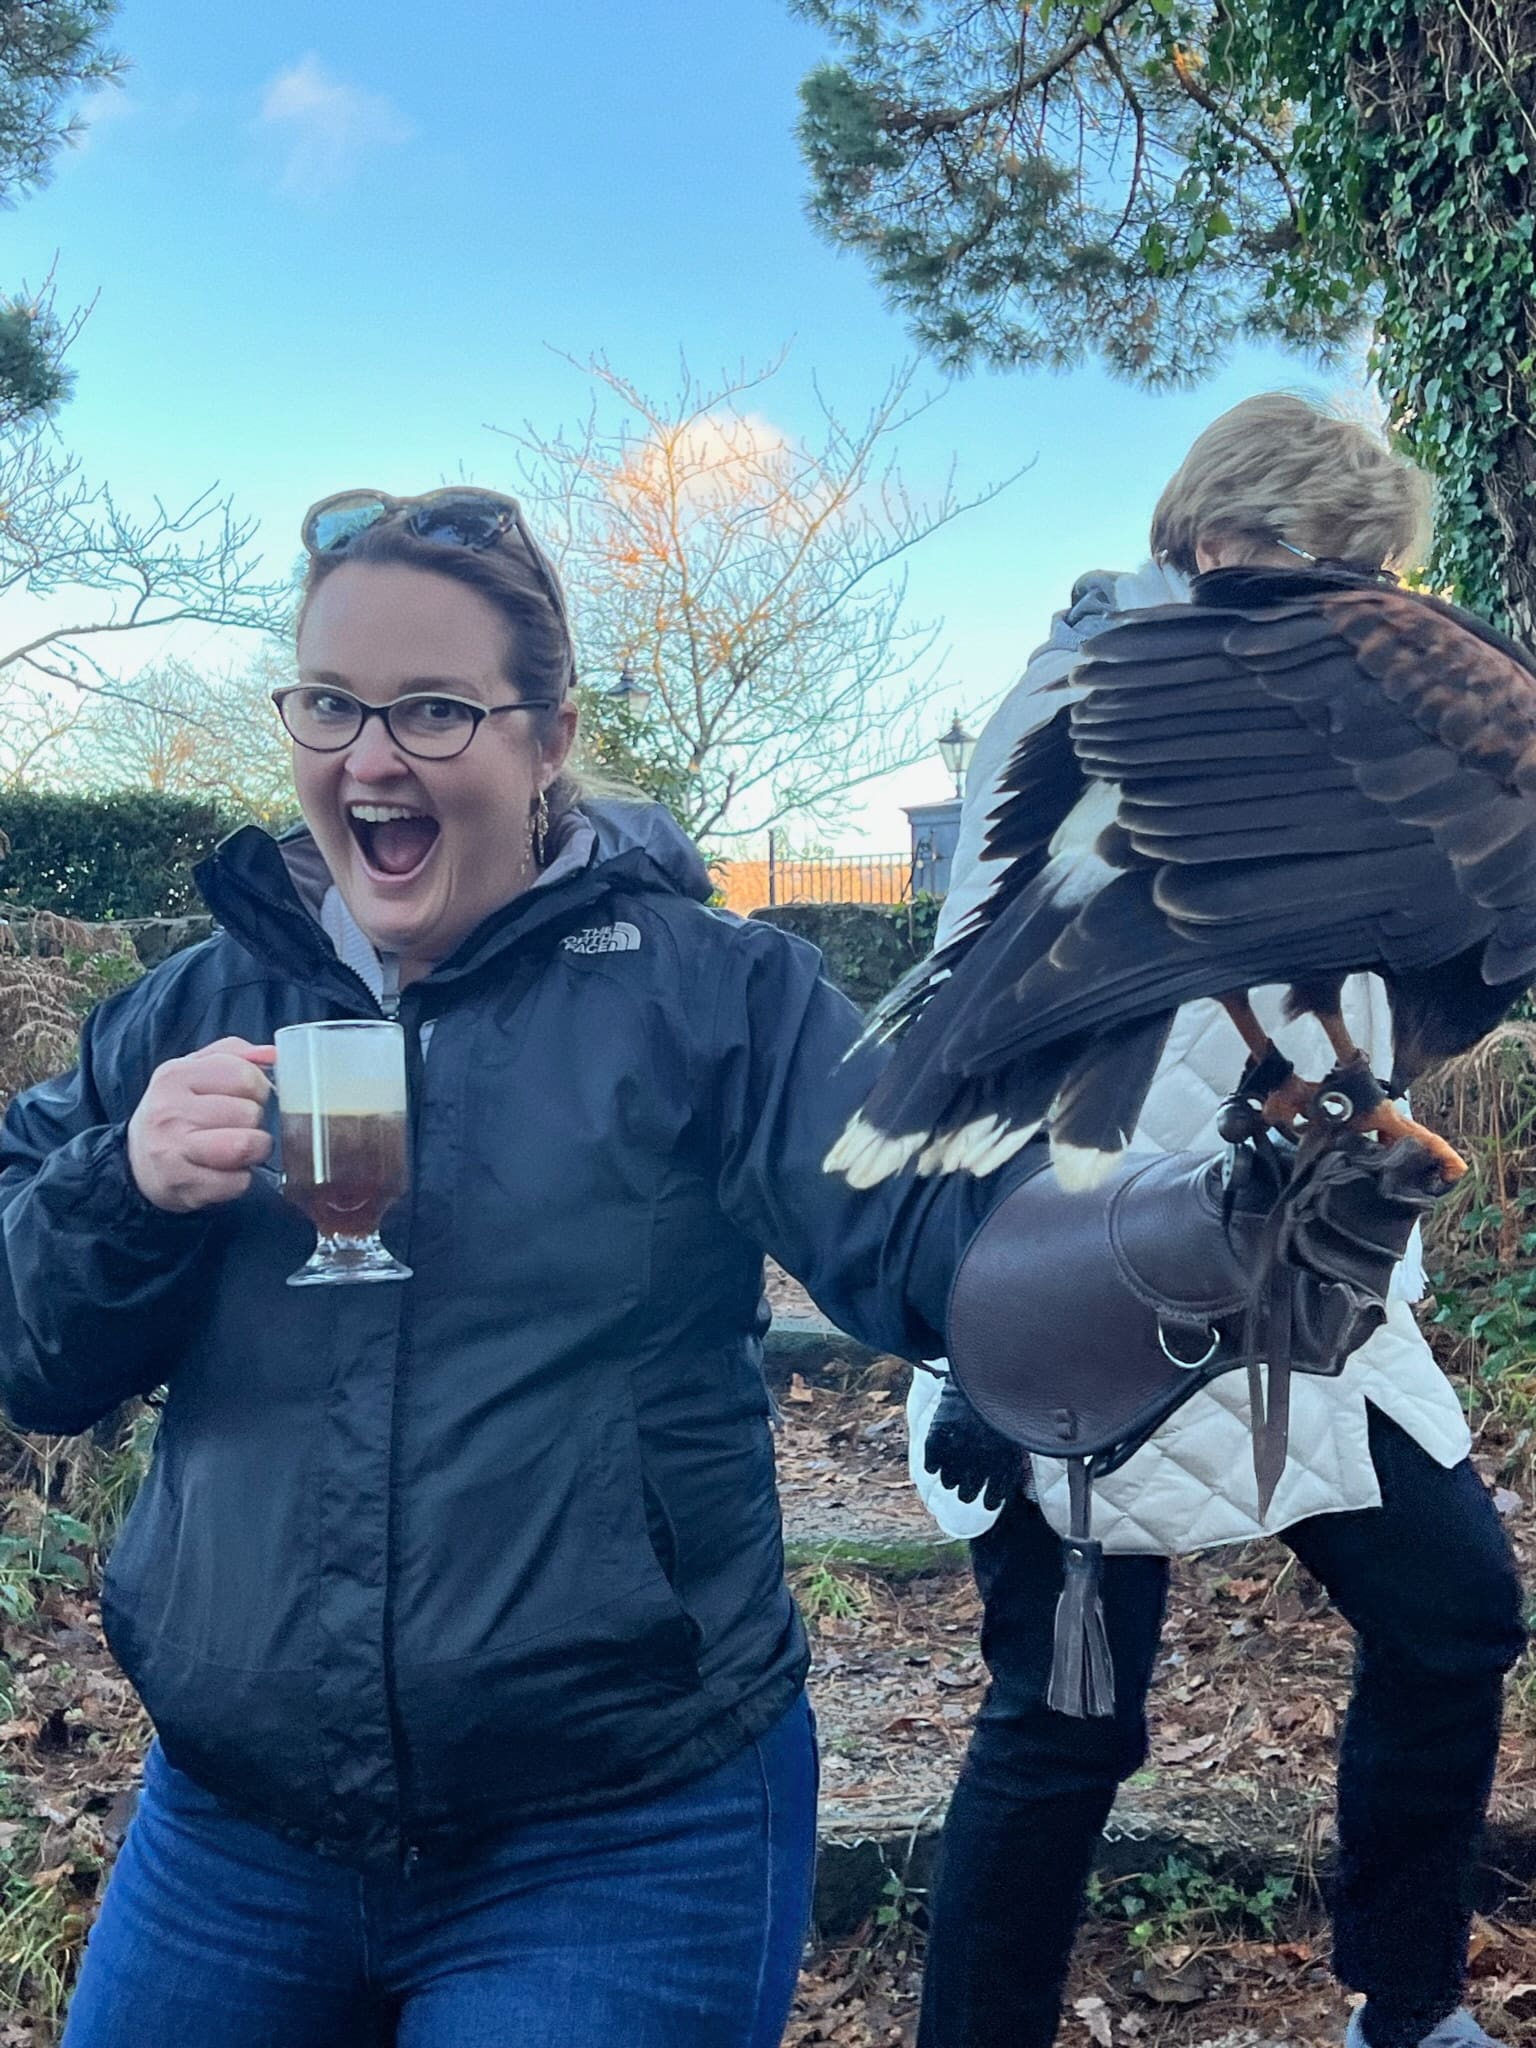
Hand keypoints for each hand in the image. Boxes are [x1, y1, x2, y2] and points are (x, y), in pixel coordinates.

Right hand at [126, 1038, 276, 1212]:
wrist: (136, 1159)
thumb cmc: (178, 1110)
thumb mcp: (197, 1070)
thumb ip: (237, 1054)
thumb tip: (274, 1054)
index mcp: (175, 1074)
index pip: (245, 1076)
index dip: (259, 1089)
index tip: (248, 1098)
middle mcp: (169, 1111)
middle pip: (250, 1113)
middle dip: (256, 1122)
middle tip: (239, 1127)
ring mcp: (173, 1150)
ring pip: (246, 1147)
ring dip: (255, 1151)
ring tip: (241, 1149)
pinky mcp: (181, 1185)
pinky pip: (238, 1182)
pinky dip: (241, 1180)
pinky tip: (225, 1173)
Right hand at [923, 1378, 1021, 1510]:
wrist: (988, 1370)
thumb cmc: (1007, 1399)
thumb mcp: (1017, 1427)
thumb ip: (1013, 1453)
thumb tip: (1010, 1473)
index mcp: (1003, 1461)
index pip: (993, 1497)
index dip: (989, 1500)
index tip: (987, 1500)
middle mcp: (979, 1459)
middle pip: (967, 1493)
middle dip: (968, 1491)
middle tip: (966, 1488)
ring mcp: (957, 1447)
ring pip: (948, 1481)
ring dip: (950, 1479)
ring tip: (952, 1476)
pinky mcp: (939, 1432)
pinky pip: (932, 1462)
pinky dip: (933, 1465)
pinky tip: (935, 1465)